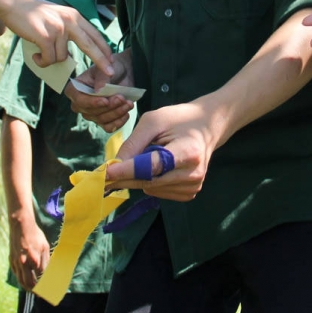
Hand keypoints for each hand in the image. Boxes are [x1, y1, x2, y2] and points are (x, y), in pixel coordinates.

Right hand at [6, 0, 113, 75]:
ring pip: (62, 57)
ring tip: (40, 52)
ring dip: (51, 60)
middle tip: (109, 73)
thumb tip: (71, 55)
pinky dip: (42, 62)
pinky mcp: (45, 37)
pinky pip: (49, 59)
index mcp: (74, 16)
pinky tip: (36, 57)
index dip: (104, 48)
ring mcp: (58, 29)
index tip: (111, 60)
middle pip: (90, 45)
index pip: (94, 34)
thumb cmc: (33, 14)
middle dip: (101, 61)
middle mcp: (69, 21)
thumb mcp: (57, 16)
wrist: (13, 5)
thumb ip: (68, 30)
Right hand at [8, 213, 50, 290]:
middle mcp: (24, 263)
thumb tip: (48, 274)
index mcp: (34, 260)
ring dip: (28, 287)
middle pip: (29, 283)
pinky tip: (26, 280)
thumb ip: (46, 262)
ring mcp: (16, 262)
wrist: (21, 226)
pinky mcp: (11, 260)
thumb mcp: (44, 247)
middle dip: (36, 291)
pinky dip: (21, 279)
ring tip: (33, 290)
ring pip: (21, 281)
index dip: (45, 286)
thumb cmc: (35, 236)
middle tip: (41, 294)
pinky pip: (17, 274)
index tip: (49, 291)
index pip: (41, 278)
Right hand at [66, 51, 134, 131]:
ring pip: (101, 120)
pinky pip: (108, 127)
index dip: (91, 103)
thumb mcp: (106, 68)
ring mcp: (91, 114)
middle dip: (108, 107)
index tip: (105, 101)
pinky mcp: (102, 120)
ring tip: (128, 103)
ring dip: (116, 113)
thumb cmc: (111, 67)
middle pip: (90, 112)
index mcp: (75, 89)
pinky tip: (127, 113)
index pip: (79, 101)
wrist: (123, 73)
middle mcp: (80, 104)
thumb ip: (102, 78)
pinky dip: (118, 122)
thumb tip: (98, 91)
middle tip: (122, 98)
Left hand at [104, 101, 220, 201]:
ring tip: (150, 156)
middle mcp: (193, 173)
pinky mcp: (190, 193)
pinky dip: (150, 182)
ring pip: (150, 189)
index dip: (127, 170)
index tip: (106, 172)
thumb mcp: (154, 120)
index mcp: (188, 151)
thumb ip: (134, 143)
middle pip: (149, 181)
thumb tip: (114, 166)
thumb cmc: (179, 119)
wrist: (207, 126)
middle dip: (125, 177)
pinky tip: (158, 168)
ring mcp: (193, 186)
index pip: (152, 166)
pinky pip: (158, 192)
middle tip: (104, 174)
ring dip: (139, 177)